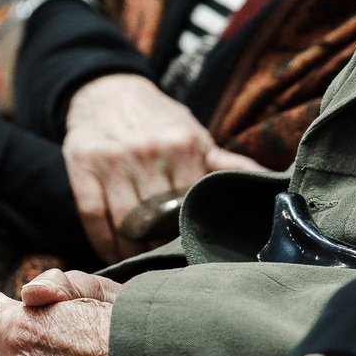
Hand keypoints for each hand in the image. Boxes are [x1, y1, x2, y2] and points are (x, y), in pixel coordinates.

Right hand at [62, 74, 258, 262]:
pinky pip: (93, 217)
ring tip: (141, 263)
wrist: (108, 88)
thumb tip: (272, 185)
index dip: (192, 236)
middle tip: (168, 267)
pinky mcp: (82, 164)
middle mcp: (148, 151)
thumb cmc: (159, 120)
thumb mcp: (195, 134)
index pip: (192, 206)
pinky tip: (114, 252)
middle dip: (162, 248)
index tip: (195, 257)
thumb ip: (227, 164)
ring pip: (125, 223)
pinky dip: (103, 242)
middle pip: (159, 220)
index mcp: (184, 145)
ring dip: (132, 252)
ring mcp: (112, 159)